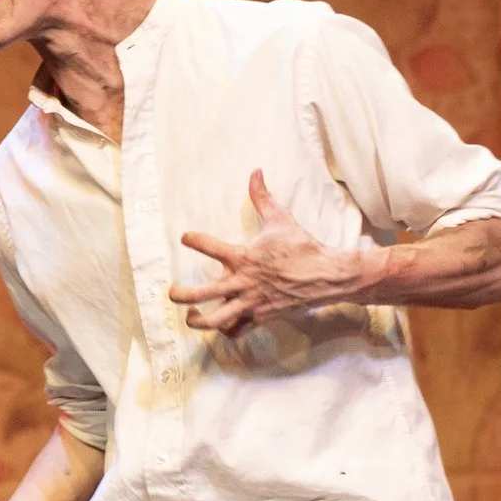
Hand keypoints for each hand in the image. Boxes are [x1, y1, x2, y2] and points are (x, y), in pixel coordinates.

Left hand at [170, 170, 367, 333]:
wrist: (328, 275)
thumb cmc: (302, 247)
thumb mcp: (280, 219)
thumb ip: (262, 197)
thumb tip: (255, 171)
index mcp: (243, 256)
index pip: (208, 246)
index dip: (193, 240)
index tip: (185, 238)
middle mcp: (242, 281)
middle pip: (201, 293)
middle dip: (181, 295)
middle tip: (172, 292)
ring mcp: (250, 302)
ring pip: (216, 320)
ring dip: (198, 320)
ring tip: (190, 315)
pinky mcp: (261, 316)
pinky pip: (238, 330)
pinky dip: (227, 329)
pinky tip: (220, 324)